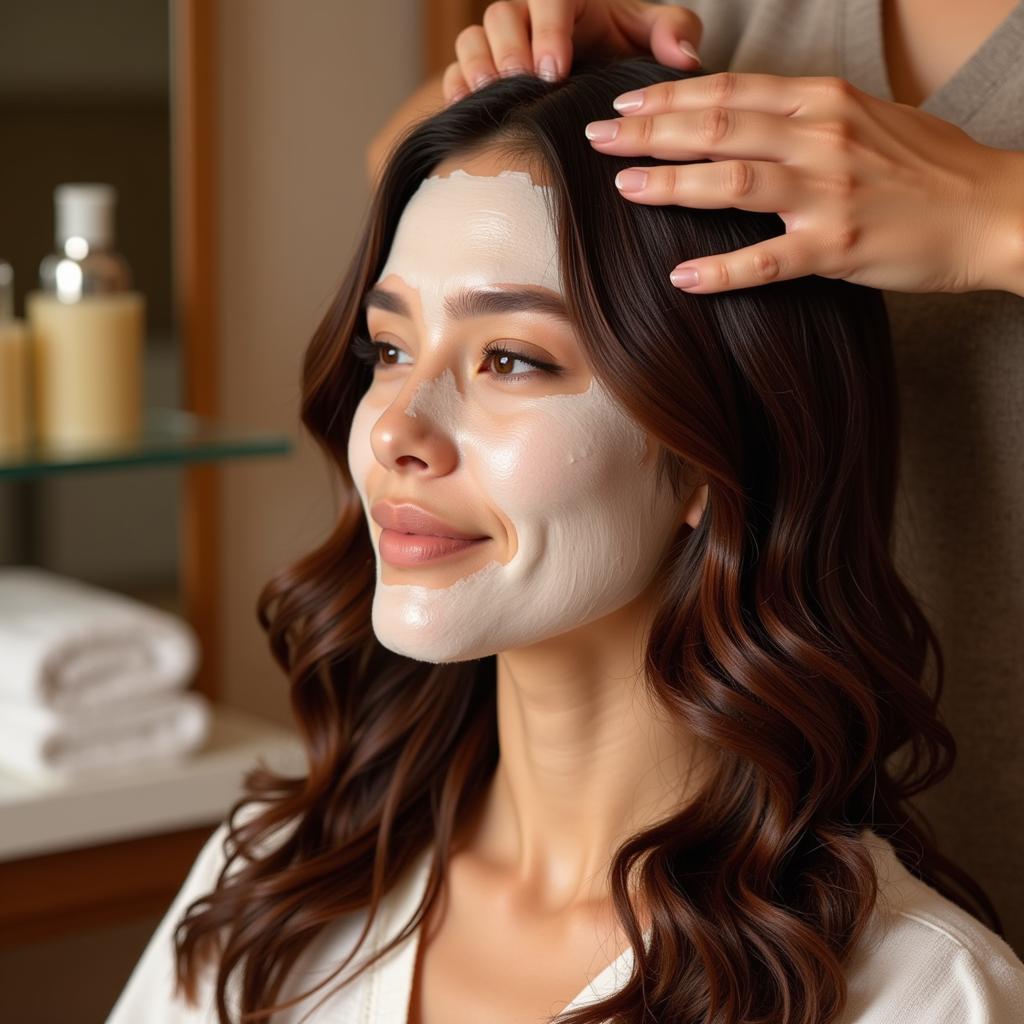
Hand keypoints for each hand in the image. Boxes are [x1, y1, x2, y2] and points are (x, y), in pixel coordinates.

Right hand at [442, 0, 701, 103]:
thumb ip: (674, 33)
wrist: (593, 90)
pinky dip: (456, 91)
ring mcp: (497, 47)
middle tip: (526, 85)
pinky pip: (453, 75)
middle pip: (501, 16)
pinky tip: (469, 112)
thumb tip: (685, 55)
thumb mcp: (652, 42)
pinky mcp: (479, 76)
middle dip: (510, 50)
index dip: (546, 30)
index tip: (555, 70)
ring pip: (472, 41)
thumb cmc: (621, 58)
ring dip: (479, 69)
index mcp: (565, 0)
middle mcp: (525, 18)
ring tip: (496, 98)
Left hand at [584, 72, 1023, 295]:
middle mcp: (821, 138)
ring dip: (671, 185)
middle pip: (718, 127)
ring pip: (733, 181)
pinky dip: (721, 270)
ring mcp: (828, 193)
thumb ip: (802, 118)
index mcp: (824, 102)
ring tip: (624, 189)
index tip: (624, 105)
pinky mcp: (837, 247)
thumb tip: (738, 119)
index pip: (730, 92)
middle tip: (598, 140)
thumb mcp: (864, 120)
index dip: (669, 97)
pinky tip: (682, 277)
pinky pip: (767, 260)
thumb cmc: (925, 168)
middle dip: (650, 132)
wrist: (991, 210)